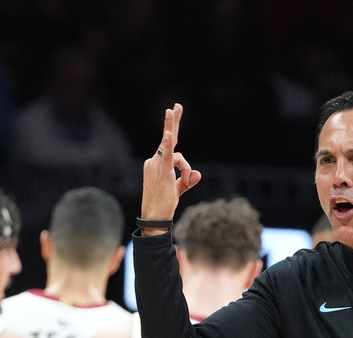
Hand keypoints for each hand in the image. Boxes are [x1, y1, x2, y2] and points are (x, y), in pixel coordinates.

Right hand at [140, 103, 201, 222]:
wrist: (154, 216)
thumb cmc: (164, 204)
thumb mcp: (178, 190)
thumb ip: (188, 180)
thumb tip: (198, 174)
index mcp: (157, 163)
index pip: (170, 146)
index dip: (173, 128)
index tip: (175, 111)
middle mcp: (154, 161)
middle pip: (168, 139)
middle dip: (173, 122)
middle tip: (177, 106)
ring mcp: (156, 165)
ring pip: (178, 156)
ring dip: (184, 170)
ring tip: (184, 181)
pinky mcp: (161, 171)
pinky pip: (167, 155)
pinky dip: (168, 145)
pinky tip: (170, 134)